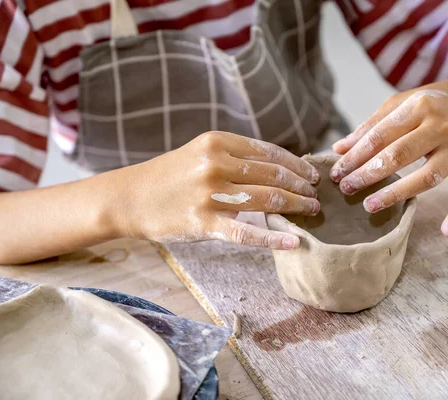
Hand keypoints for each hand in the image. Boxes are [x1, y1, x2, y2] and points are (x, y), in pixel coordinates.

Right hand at [115, 131, 319, 248]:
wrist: (131, 197)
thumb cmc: (171, 175)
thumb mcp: (202, 153)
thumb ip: (237, 157)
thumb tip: (281, 168)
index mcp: (218, 142)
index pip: (270, 152)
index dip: (297, 165)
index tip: (312, 175)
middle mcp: (216, 164)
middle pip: (274, 176)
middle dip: (301, 187)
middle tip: (316, 196)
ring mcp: (209, 194)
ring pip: (266, 200)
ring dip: (296, 207)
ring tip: (311, 211)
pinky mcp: (203, 222)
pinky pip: (246, 233)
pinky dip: (273, 238)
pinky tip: (293, 242)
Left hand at [329, 77, 447, 235]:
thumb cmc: (438, 101)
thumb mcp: (405, 102)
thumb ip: (372, 125)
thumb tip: (339, 149)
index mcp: (420, 107)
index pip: (380, 135)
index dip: (355, 156)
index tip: (336, 172)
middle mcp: (441, 127)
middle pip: (399, 155)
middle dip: (368, 174)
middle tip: (345, 188)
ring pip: (427, 176)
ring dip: (397, 193)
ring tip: (369, 205)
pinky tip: (446, 231)